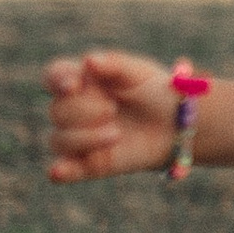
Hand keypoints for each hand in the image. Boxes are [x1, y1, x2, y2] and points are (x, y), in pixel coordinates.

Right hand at [43, 47, 179, 182]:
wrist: (179, 125)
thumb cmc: (155, 91)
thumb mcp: (140, 72)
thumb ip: (114, 64)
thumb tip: (88, 61)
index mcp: (81, 80)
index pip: (54, 76)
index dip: (57, 80)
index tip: (73, 85)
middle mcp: (74, 109)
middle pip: (56, 110)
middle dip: (84, 110)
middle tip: (113, 109)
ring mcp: (80, 138)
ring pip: (57, 140)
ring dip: (85, 137)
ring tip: (116, 133)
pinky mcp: (90, 164)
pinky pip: (65, 170)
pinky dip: (60, 171)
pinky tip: (60, 171)